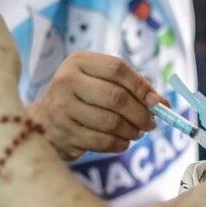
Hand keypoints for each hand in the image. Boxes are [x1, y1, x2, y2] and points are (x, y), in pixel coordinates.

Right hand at [28, 51, 167, 160]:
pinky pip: (101, 141)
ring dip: (132, 131)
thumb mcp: (98, 80)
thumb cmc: (81, 96)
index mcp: (78, 62)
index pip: (118, 69)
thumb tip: (163, 103)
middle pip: (116, 97)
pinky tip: (123, 142)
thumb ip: (129, 86)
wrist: (43, 120)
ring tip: (138, 132)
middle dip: (141, 113)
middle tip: (152, 122)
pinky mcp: (64, 133)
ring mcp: (62, 108)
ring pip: (111, 122)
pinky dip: (119, 144)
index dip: (142, 86)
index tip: (158, 101)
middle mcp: (67, 81)